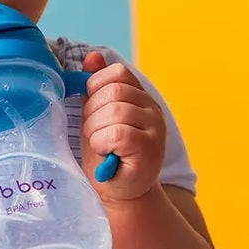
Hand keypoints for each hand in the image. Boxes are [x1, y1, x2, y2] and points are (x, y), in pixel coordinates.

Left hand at [80, 52, 165, 204]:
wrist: (119, 192)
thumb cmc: (106, 154)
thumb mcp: (96, 116)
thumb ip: (96, 89)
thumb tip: (93, 57)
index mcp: (139, 96)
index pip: (117, 73)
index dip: (96, 89)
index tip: (94, 112)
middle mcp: (152, 109)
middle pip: (114, 92)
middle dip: (93, 113)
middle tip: (96, 135)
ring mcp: (155, 128)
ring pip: (115, 112)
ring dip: (96, 131)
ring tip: (101, 146)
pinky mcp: (151, 149)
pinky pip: (118, 133)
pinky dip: (103, 143)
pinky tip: (107, 153)